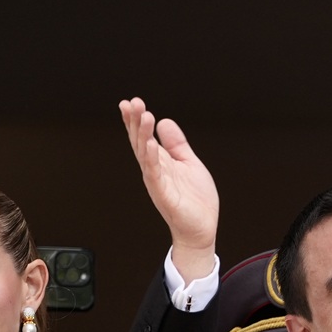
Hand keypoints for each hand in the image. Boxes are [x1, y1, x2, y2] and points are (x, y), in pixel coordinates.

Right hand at [119, 97, 218, 279]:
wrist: (202, 228)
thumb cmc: (195, 200)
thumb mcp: (188, 162)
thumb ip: (176, 143)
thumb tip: (164, 122)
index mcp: (160, 162)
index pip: (144, 137)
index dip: (135, 120)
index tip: (129, 102)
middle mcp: (155, 170)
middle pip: (140, 142)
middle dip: (135, 122)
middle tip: (132, 102)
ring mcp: (157, 182)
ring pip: (145, 155)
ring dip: (142, 135)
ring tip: (142, 115)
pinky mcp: (164, 195)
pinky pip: (155, 174)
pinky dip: (151, 159)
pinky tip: (149, 144)